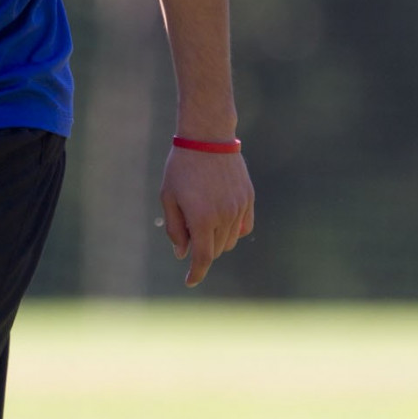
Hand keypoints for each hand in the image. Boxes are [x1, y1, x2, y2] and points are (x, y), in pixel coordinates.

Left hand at [159, 145, 254, 287]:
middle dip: (201, 249)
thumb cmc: (182, 167)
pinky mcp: (248, 199)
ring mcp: (239, 208)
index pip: (203, 258)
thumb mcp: (169, 197)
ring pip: (230, 241)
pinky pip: (244, 227)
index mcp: (202, 219)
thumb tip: (183, 253)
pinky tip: (221, 222)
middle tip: (187, 229)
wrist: (208, 137)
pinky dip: (232, 231)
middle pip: (215, 250)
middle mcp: (224, 217)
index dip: (196, 274)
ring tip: (202, 219)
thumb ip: (176, 228)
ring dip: (216, 240)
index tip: (189, 281)